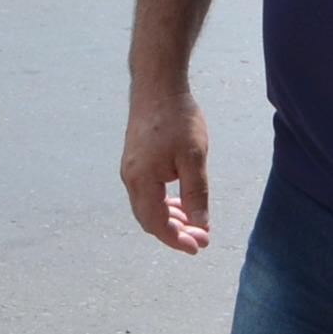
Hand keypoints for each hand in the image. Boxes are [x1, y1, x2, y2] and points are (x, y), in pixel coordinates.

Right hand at [124, 84, 212, 254]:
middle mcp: (130, 179)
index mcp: (141, 180)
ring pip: (149, 208)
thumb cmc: (177, 118)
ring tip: (196, 225)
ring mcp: (131, 170)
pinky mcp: (136, 163)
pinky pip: (148, 194)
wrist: (157, 86)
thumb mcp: (194, 157)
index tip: (198, 247)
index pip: (157, 223)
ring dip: (171, 220)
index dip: (177, 240)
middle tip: (202, 239)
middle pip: (150, 220)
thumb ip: (196, 193)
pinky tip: (182, 205)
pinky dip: (165, 205)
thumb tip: (200, 224)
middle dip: (176, 233)